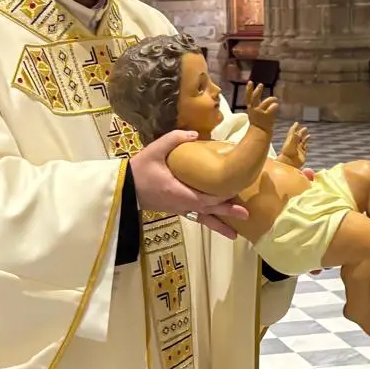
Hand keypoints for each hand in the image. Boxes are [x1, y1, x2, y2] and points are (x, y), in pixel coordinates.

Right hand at [129, 129, 249, 237]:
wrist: (123, 188)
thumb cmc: (139, 170)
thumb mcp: (155, 150)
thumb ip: (174, 139)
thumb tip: (195, 133)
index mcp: (178, 192)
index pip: (205, 197)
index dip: (221, 196)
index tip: (236, 192)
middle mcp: (181, 204)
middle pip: (208, 212)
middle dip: (227, 214)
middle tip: (246, 216)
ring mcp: (178, 209)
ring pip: (202, 219)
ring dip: (219, 225)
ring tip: (235, 235)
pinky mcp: (175, 209)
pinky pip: (195, 216)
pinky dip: (208, 219)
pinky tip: (216, 222)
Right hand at [244, 83, 279, 134]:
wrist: (260, 134)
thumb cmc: (258, 123)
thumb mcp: (255, 112)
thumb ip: (257, 104)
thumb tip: (260, 94)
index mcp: (251, 108)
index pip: (248, 97)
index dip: (249, 89)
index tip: (250, 82)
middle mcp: (254, 110)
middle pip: (254, 98)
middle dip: (257, 91)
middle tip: (261, 84)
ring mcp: (260, 113)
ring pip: (264, 103)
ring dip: (270, 99)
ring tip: (275, 98)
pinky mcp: (266, 117)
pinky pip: (271, 108)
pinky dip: (274, 106)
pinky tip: (276, 105)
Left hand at [280, 122, 309, 164]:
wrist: (289, 163)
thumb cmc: (288, 153)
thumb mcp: (291, 144)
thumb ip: (295, 138)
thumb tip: (298, 132)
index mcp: (290, 141)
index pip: (292, 132)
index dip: (294, 127)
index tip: (297, 123)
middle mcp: (294, 144)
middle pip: (298, 137)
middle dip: (301, 132)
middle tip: (305, 128)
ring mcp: (298, 149)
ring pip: (302, 142)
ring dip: (305, 138)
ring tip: (308, 135)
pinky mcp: (302, 154)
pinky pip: (305, 148)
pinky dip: (306, 145)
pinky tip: (307, 144)